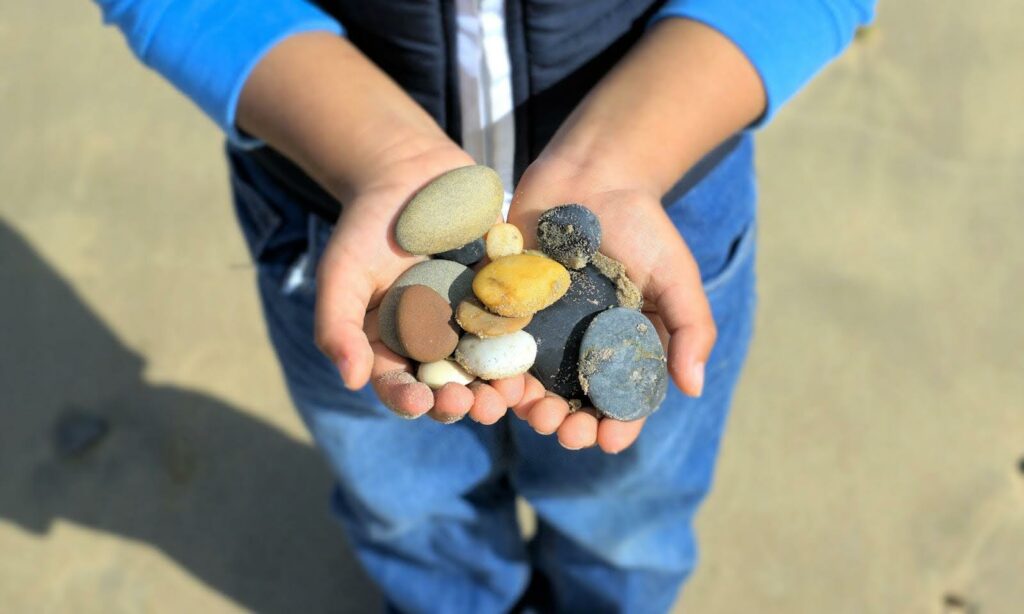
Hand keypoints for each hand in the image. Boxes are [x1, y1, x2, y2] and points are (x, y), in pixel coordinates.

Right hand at [237, 33, 527, 423]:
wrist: (408, 173)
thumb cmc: (365, 227)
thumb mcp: (341, 273)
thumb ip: (337, 326)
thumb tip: (350, 380)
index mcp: (395, 346)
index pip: (401, 385)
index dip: (411, 399)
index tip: (420, 401)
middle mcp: (437, 342)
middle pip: (452, 385)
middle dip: (465, 402)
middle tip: (477, 407)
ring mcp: (474, 320)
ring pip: (490, 365)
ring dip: (501, 385)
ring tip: (510, 394)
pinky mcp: (506, 295)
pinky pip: (520, 322)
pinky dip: (528, 340)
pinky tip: (536, 350)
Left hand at [505, 155, 715, 452]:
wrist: (593, 175)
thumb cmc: (642, 227)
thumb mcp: (677, 276)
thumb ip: (689, 329)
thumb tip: (692, 388)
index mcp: (619, 347)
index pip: (617, 402)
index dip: (614, 427)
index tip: (608, 439)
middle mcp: (577, 346)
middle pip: (568, 403)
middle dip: (564, 425)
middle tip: (562, 428)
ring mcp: (539, 328)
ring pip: (527, 384)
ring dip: (525, 406)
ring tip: (527, 408)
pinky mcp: (505, 305)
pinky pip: (493, 345)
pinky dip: (492, 367)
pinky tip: (496, 377)